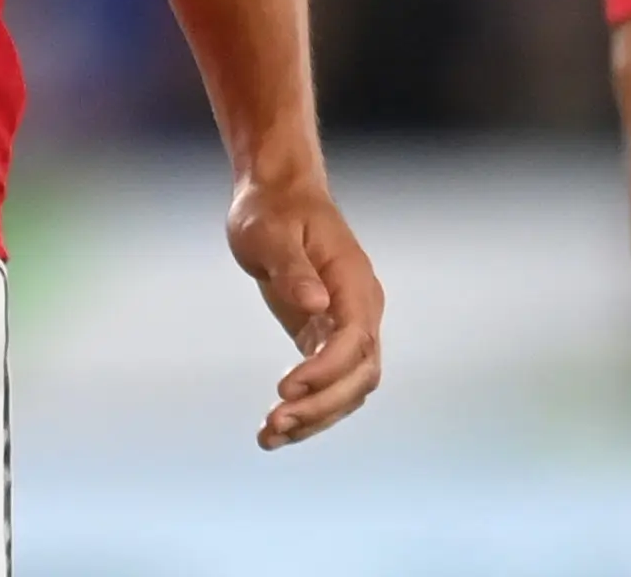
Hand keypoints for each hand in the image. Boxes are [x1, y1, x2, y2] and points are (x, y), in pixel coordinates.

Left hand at [226, 163, 383, 448]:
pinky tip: (274, 431)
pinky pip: (327, 383)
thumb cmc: (273, 208)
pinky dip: (306, 409)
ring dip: (315, 416)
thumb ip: (293, 268)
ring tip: (270, 435)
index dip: (327, 369)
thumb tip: (316, 303)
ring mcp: (345, 324)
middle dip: (322, 404)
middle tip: (275, 421)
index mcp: (353, 281)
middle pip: (360, 373)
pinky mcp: (324, 335)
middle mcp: (359, 307)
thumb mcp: (272, 232)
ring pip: (348, 387)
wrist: (276, 195)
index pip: (355, 338)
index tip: (286, 387)